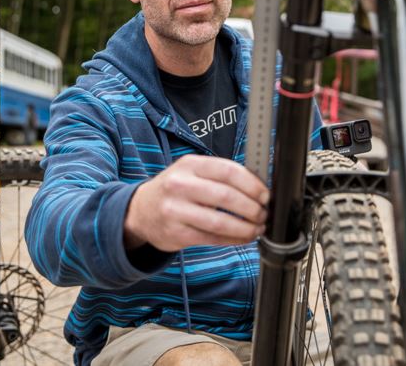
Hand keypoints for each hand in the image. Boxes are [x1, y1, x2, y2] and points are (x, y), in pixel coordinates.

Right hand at [124, 154, 268, 251]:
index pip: (228, 171)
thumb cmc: (174, 191)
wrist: (140, 211)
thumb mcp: (190, 172)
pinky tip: (243, 238)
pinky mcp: (176, 233)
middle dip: (253, 208)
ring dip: (246, 227)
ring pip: (221, 222)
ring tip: (257, 228)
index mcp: (189, 165)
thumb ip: (219, 176)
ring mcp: (175, 210)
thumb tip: (259, 188)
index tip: (265, 195)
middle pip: (226, 197)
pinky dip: (234, 240)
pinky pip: (213, 239)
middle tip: (264, 214)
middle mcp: (179, 185)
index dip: (253, 185)